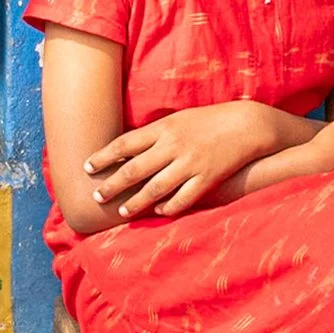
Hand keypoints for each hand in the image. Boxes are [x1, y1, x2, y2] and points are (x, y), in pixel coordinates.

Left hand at [84, 102, 287, 218]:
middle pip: (134, 169)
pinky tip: (159, 212)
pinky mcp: (207, 178)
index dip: (103, 157)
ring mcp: (190, 163)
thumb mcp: (177, 119)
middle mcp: (173, 146)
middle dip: (112, 185)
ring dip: (136, 202)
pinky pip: (183, 198)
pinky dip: (169, 207)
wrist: (246, 125)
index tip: (87, 167)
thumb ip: (153, 135)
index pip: (124, 144)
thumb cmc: (208, 121)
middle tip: (96, 197)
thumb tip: (126, 149)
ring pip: (155, 188)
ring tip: (123, 211)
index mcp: (163, 129)